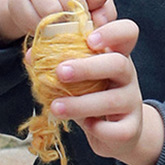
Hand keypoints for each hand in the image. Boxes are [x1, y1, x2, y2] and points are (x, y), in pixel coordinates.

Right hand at [0, 0, 115, 42]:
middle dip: (77, 19)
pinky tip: (44, 26)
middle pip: (74, 0)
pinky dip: (43, 30)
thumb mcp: (93, 2)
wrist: (32, 3)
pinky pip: (35, 21)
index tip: (89, 11)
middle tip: (74, 24)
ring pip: (53, 10)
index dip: (97, 9)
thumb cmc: (70, 3)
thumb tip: (101, 22)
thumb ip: (104, 11)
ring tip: (59, 25)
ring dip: (59, 25)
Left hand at [50, 18, 164, 164]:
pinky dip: (98, 129)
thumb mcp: (78, 77)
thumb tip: (32, 56)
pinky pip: (116, 130)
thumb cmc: (92, 96)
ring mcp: (132, 101)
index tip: (89, 39)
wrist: (115, 133)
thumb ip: (59, 63)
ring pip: (112, 100)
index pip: (128, 32)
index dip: (112, 32)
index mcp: (116, 55)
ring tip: (55, 107)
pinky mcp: (130, 128)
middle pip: (119, 63)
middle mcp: (128, 75)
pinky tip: (86, 126)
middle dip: (87, 67)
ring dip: (80, 103)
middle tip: (60, 72)